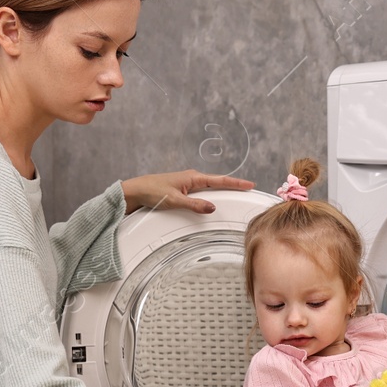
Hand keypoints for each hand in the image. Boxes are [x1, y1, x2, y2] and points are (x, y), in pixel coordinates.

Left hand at [121, 170, 253, 213]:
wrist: (136, 191)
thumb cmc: (152, 192)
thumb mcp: (175, 201)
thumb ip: (194, 205)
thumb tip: (212, 208)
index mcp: (193, 178)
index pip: (220, 180)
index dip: (236, 183)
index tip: (249, 184)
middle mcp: (192, 178)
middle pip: (218, 182)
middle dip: (234, 185)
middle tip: (248, 188)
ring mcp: (188, 183)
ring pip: (211, 186)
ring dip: (224, 189)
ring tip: (237, 192)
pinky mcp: (183, 189)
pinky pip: (203, 191)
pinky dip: (213, 194)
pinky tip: (215, 198)